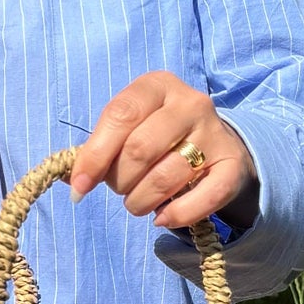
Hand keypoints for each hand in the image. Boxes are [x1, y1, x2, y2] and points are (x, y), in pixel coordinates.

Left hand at [69, 72, 257, 230]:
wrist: (216, 146)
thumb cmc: (157, 138)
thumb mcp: (128, 129)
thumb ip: (98, 149)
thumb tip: (71, 178)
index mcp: (158, 86)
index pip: (121, 115)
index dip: (95, 155)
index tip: (80, 185)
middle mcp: (190, 103)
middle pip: (140, 149)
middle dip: (119, 180)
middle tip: (120, 189)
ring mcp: (215, 134)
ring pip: (165, 178)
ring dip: (140, 201)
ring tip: (138, 202)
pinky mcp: (232, 167)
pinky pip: (203, 198)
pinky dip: (176, 215)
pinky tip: (162, 217)